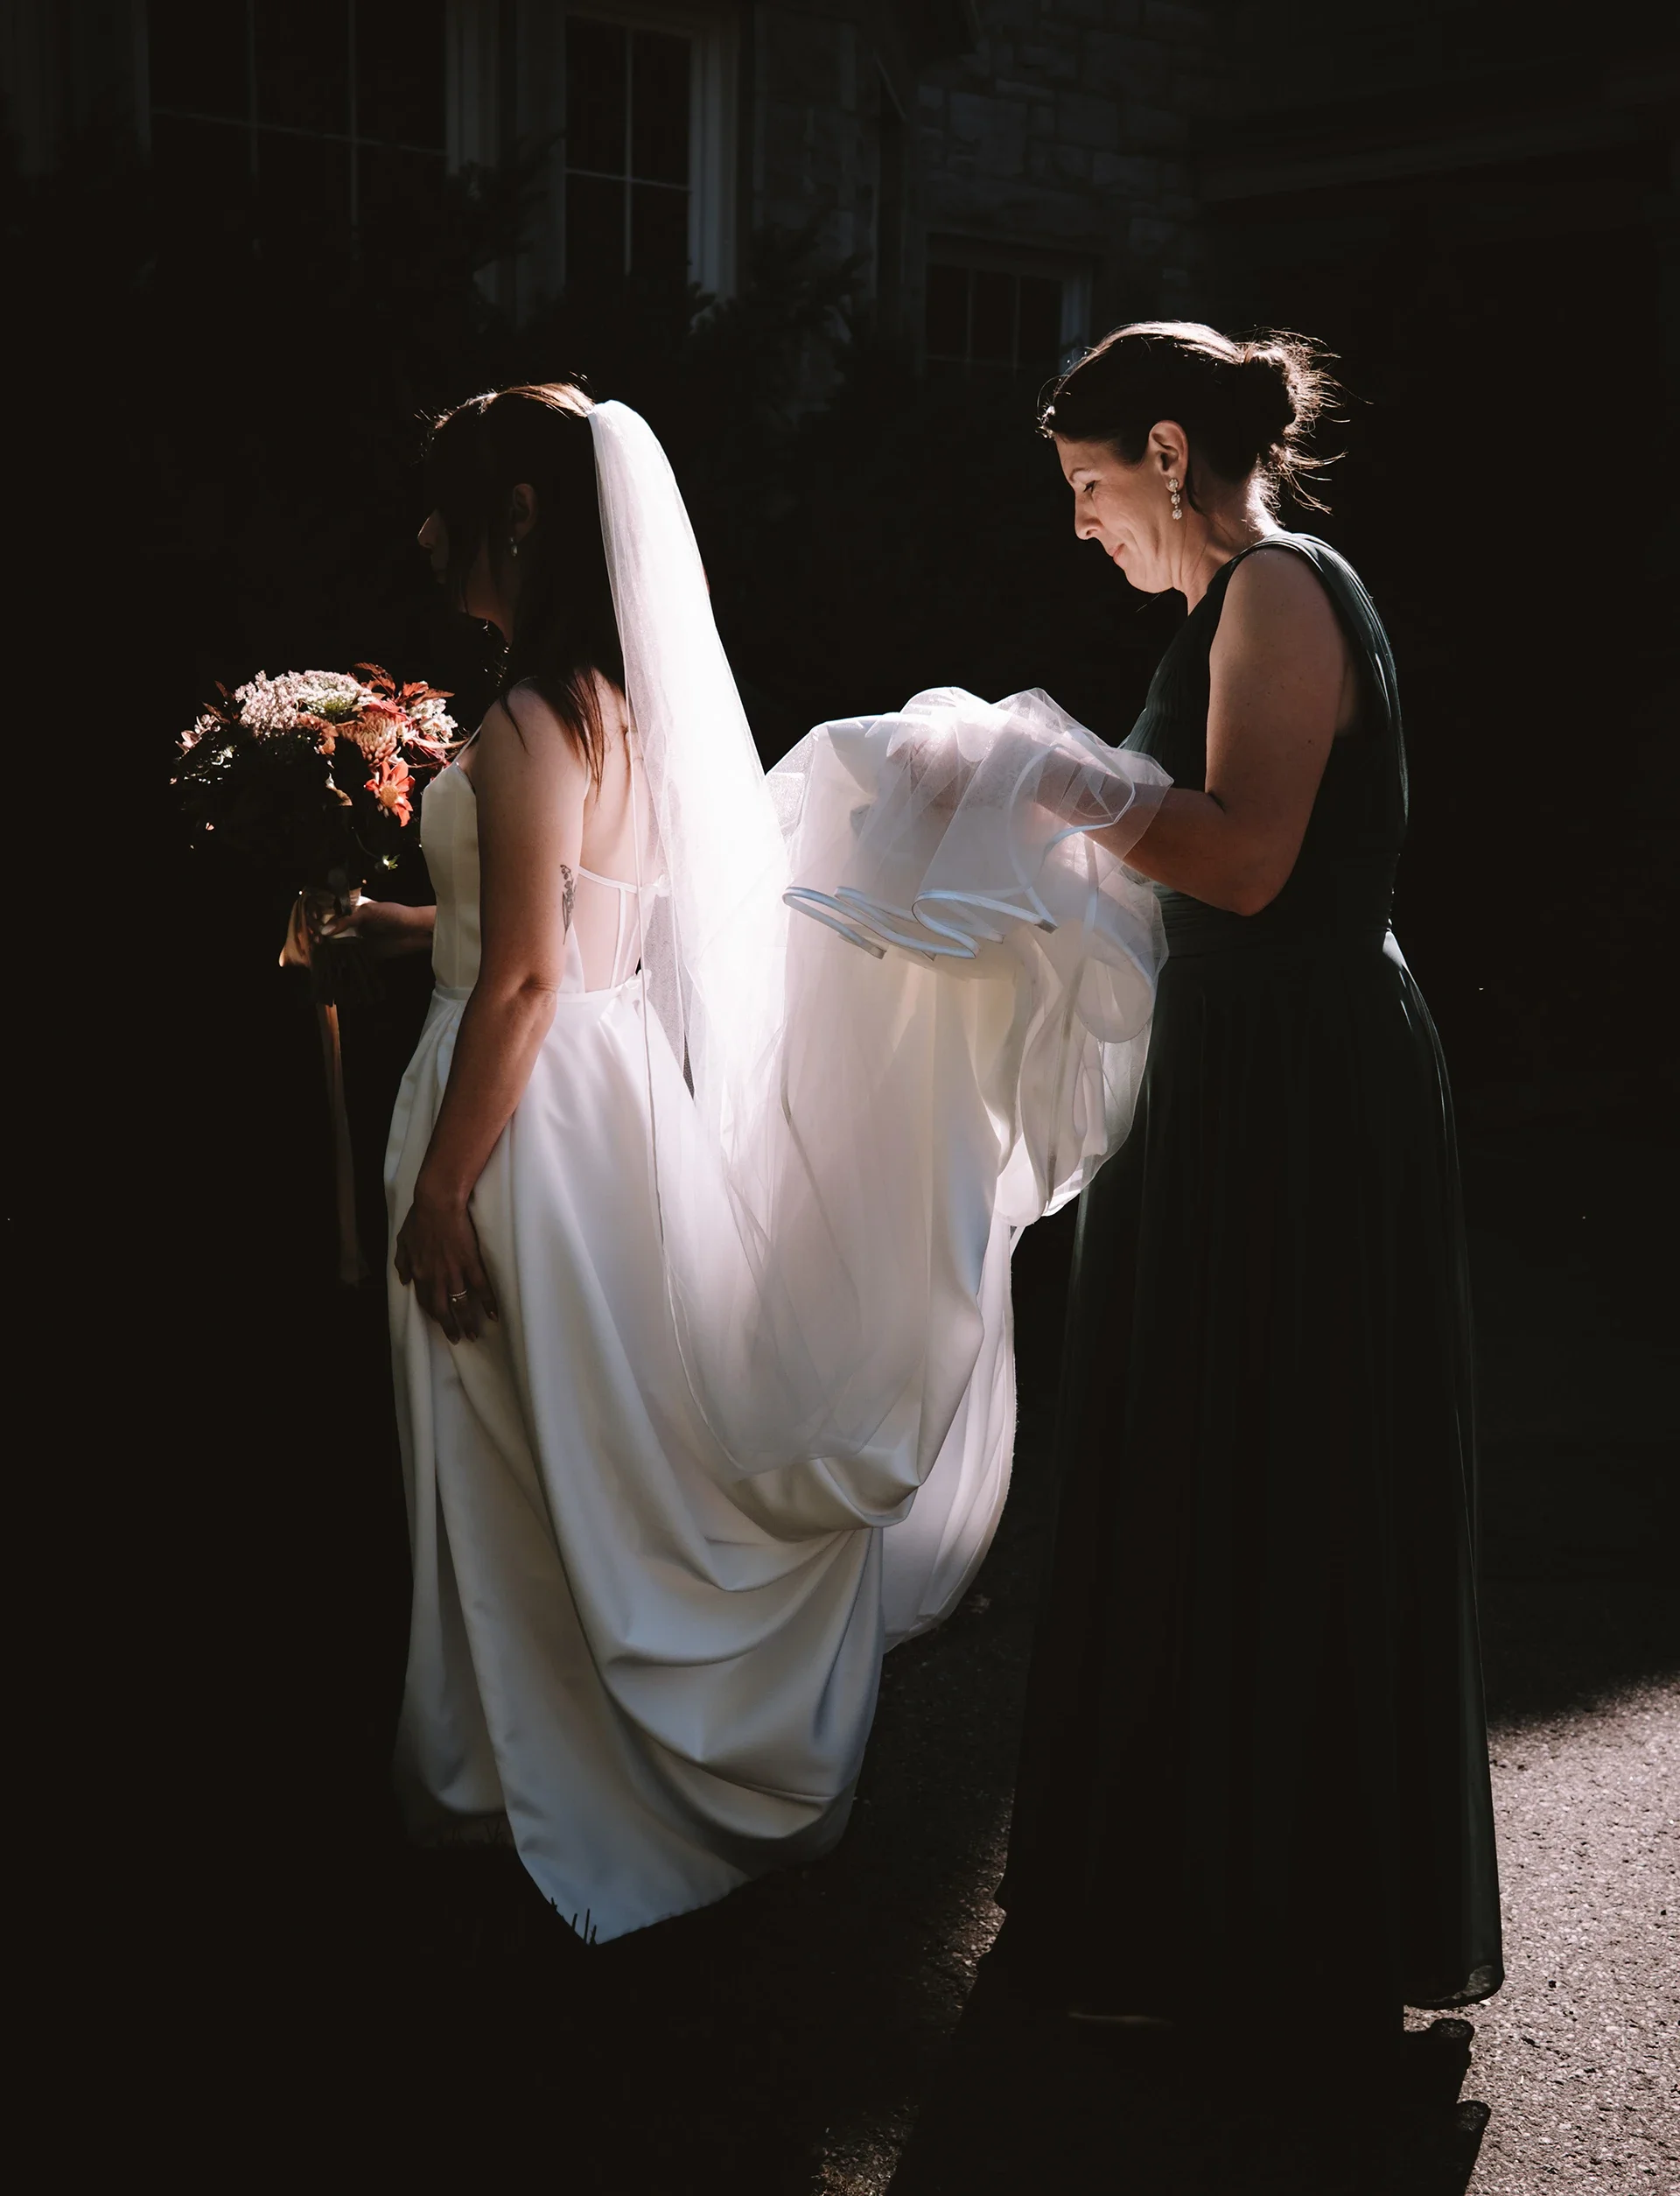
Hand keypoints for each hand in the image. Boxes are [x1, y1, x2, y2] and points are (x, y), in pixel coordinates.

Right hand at [317, 897, 435, 959]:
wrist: (415, 931)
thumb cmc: (394, 914)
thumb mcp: (369, 912)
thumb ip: (347, 920)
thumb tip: (325, 930)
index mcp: (349, 908)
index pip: (327, 912)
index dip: (315, 918)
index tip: (307, 926)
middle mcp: (349, 924)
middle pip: (327, 930)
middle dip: (316, 936)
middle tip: (309, 943)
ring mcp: (355, 939)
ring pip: (334, 945)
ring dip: (324, 950)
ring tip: (313, 954)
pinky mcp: (362, 953)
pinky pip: (346, 957)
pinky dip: (336, 961)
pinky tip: (326, 964)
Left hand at [393, 1185, 499, 1341]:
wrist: (438, 1203)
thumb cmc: (420, 1218)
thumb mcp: (403, 1241)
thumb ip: (402, 1263)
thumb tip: (404, 1280)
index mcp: (419, 1272)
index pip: (426, 1300)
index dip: (434, 1314)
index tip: (441, 1322)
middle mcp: (435, 1277)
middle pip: (443, 1309)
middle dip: (450, 1327)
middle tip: (458, 1338)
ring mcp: (454, 1271)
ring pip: (461, 1304)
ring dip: (467, 1322)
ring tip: (474, 1334)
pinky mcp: (470, 1263)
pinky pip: (481, 1288)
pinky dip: (488, 1303)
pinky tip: (494, 1315)